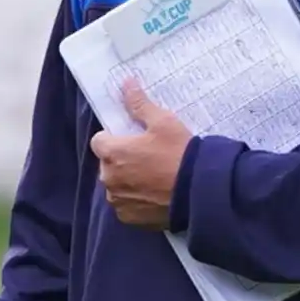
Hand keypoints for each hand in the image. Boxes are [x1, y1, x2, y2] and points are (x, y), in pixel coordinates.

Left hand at [89, 81, 192, 229]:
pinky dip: (137, 200)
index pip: (99, 141)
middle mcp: (108, 178)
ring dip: (128, 181)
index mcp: (112, 153)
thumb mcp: (164, 123)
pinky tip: (156, 194)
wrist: (200, 191)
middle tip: (149, 158)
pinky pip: (126, 205)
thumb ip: (140, 104)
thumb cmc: (180, 153)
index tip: (133, 139)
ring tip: (155, 177)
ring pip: (116, 185)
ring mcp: (118, 200)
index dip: (115, 138)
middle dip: (122, 160)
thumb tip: (126, 83)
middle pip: (107, 164)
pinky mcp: (129, 218)